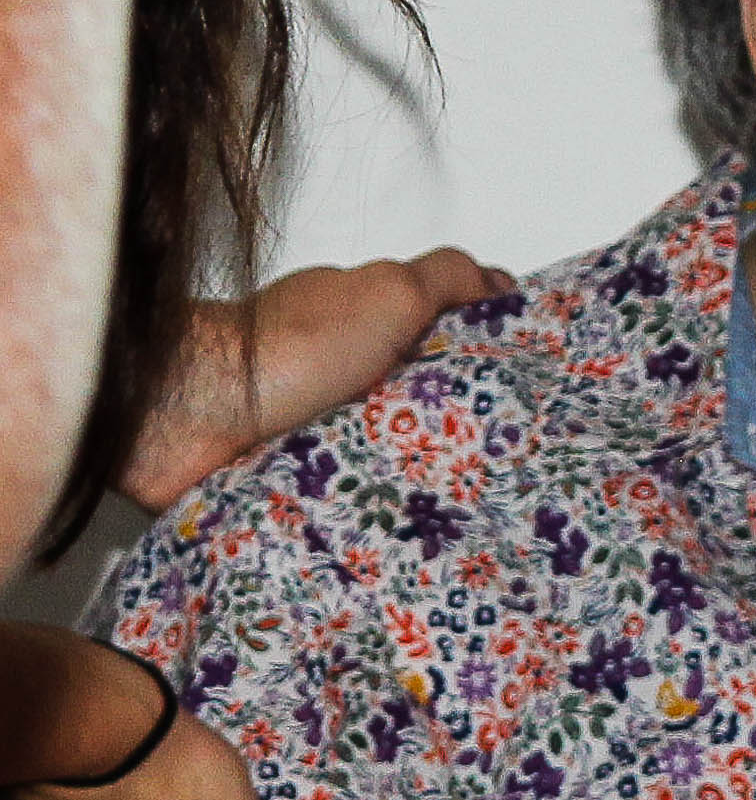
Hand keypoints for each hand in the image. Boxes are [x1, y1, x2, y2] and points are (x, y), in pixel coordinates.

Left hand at [119, 249, 513, 511]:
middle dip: (457, 423)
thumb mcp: (388, 292)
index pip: (433, 334)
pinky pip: (345, 492)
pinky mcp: (288, 473)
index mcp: (359, 320)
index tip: (524, 384)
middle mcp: (336, 368)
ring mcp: (310, 421)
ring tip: (468, 499)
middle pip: (416, 396)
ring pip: (385, 447)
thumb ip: (446, 279)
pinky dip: (372, 502)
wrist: (189, 413)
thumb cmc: (286, 348)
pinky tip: (407, 520)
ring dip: (416, 469)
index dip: (480, 356)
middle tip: (507, 456)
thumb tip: (502, 280)